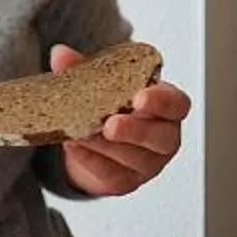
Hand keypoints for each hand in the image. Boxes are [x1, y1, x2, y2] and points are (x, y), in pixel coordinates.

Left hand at [54, 44, 192, 195]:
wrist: (99, 141)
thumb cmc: (113, 105)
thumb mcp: (103, 83)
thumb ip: (84, 67)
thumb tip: (60, 55)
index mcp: (167, 107)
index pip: (177, 105)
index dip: (162, 102)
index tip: (140, 97)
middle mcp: (164, 137)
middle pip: (160, 138)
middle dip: (135, 131)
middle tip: (110, 124)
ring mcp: (148, 163)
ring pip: (133, 158)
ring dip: (105, 146)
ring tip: (80, 133)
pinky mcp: (127, 181)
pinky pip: (112, 175)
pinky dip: (90, 160)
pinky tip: (74, 146)